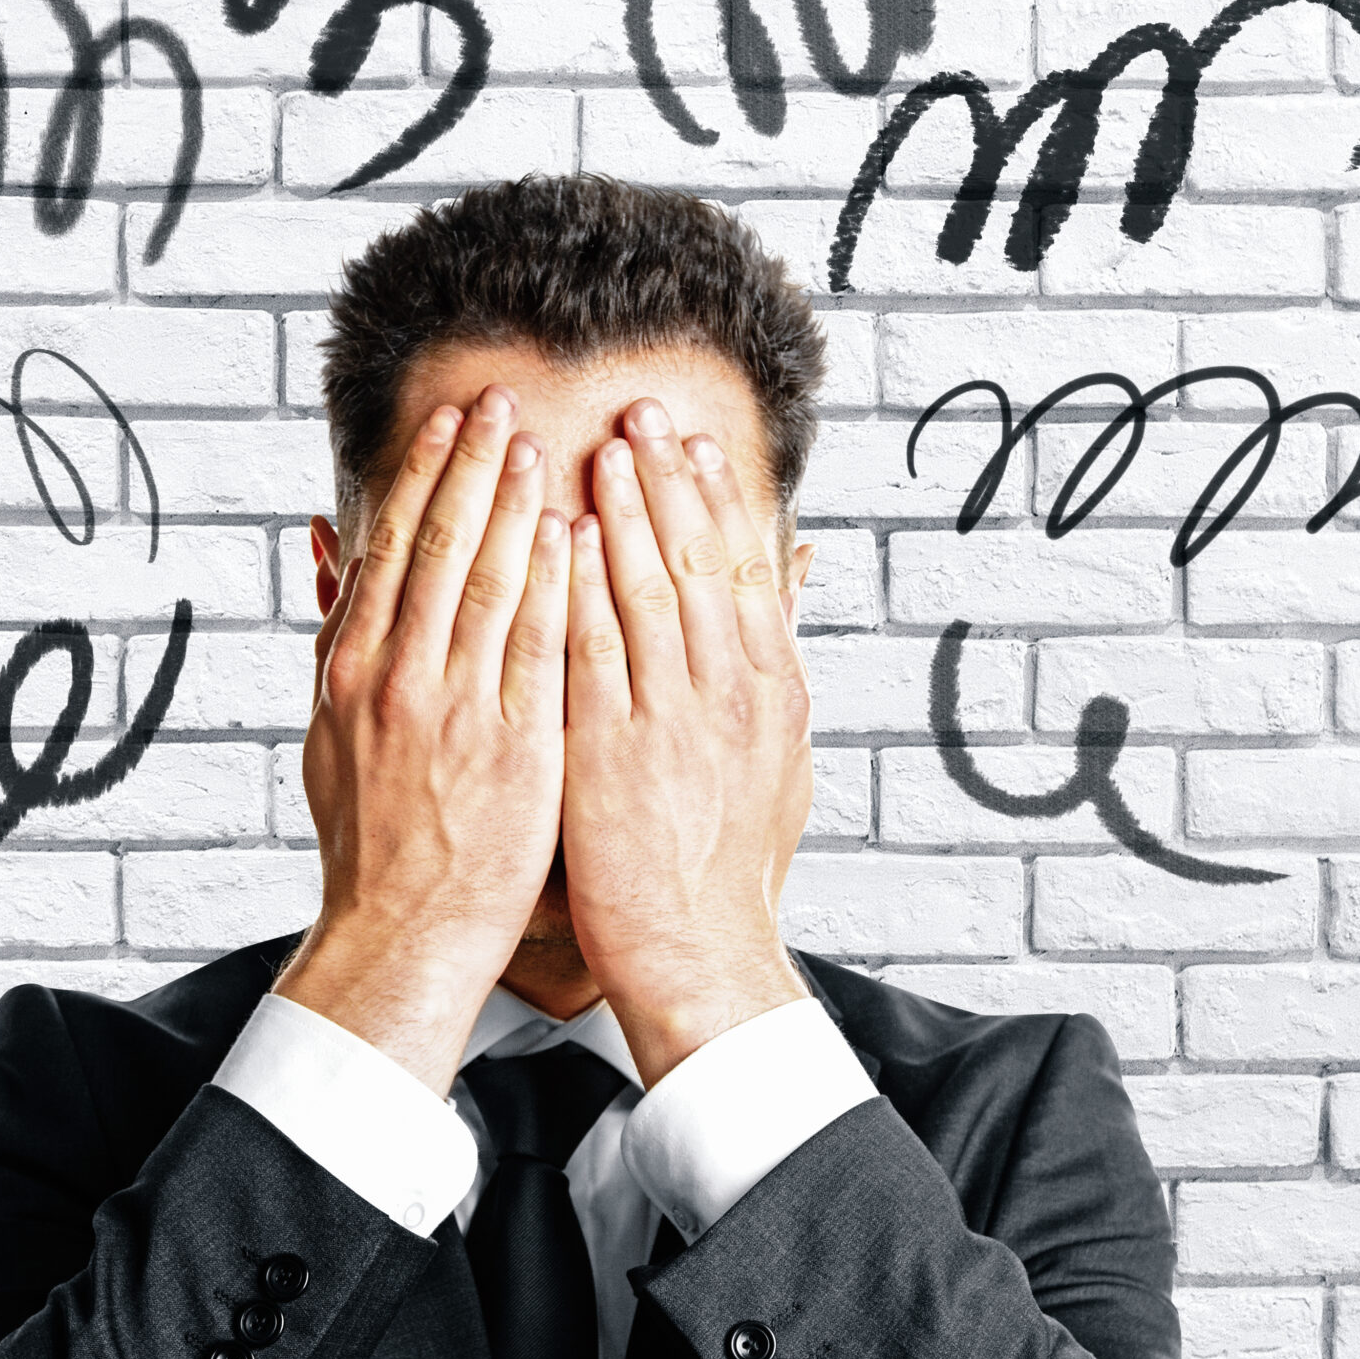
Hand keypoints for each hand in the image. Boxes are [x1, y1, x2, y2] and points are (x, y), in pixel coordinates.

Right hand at [276, 386, 571, 1092]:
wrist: (400, 932)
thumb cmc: (372, 839)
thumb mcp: (329, 734)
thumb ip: (339, 641)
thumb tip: (332, 557)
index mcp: (353, 670)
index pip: (392, 548)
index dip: (424, 477)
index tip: (452, 423)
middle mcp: (397, 678)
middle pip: (437, 547)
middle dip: (471, 466)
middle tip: (499, 400)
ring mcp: (455, 710)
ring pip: (486, 582)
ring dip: (513, 505)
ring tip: (538, 443)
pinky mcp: (513, 745)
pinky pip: (536, 647)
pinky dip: (551, 583)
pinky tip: (570, 533)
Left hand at [561, 399, 816, 1087]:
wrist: (700, 949)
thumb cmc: (729, 861)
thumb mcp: (780, 755)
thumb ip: (777, 660)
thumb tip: (793, 581)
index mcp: (769, 687)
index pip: (743, 570)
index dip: (717, 498)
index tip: (694, 440)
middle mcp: (730, 690)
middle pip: (700, 559)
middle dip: (670, 478)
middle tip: (643, 410)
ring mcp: (673, 716)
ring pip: (650, 589)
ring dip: (627, 511)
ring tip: (605, 446)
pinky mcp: (615, 747)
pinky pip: (596, 649)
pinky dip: (583, 586)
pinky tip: (566, 536)